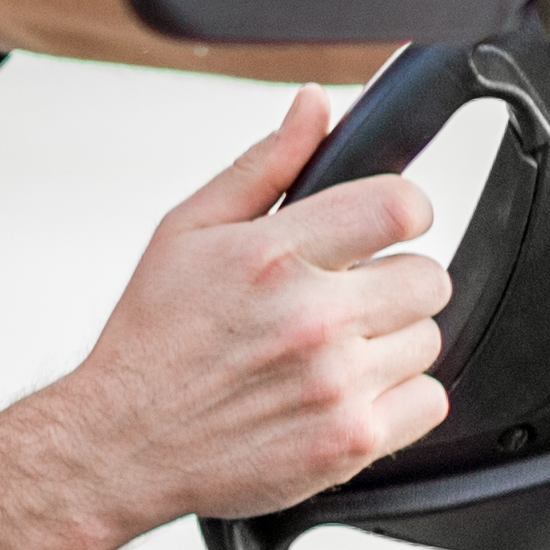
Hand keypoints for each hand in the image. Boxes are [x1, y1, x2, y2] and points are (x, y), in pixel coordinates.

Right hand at [34, 93, 454, 539]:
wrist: (120, 444)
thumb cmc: (152, 339)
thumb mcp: (188, 231)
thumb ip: (265, 165)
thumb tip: (316, 105)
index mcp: (274, 255)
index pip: (402, 208)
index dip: (403, 213)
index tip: (385, 228)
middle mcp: (312, 318)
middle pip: (428, 278)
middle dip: (392, 284)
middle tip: (343, 301)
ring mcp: (335, 384)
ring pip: (427, 341)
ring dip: (390, 345)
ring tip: (330, 355)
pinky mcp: (349, 442)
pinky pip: (429, 403)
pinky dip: (397, 402)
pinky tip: (342, 396)